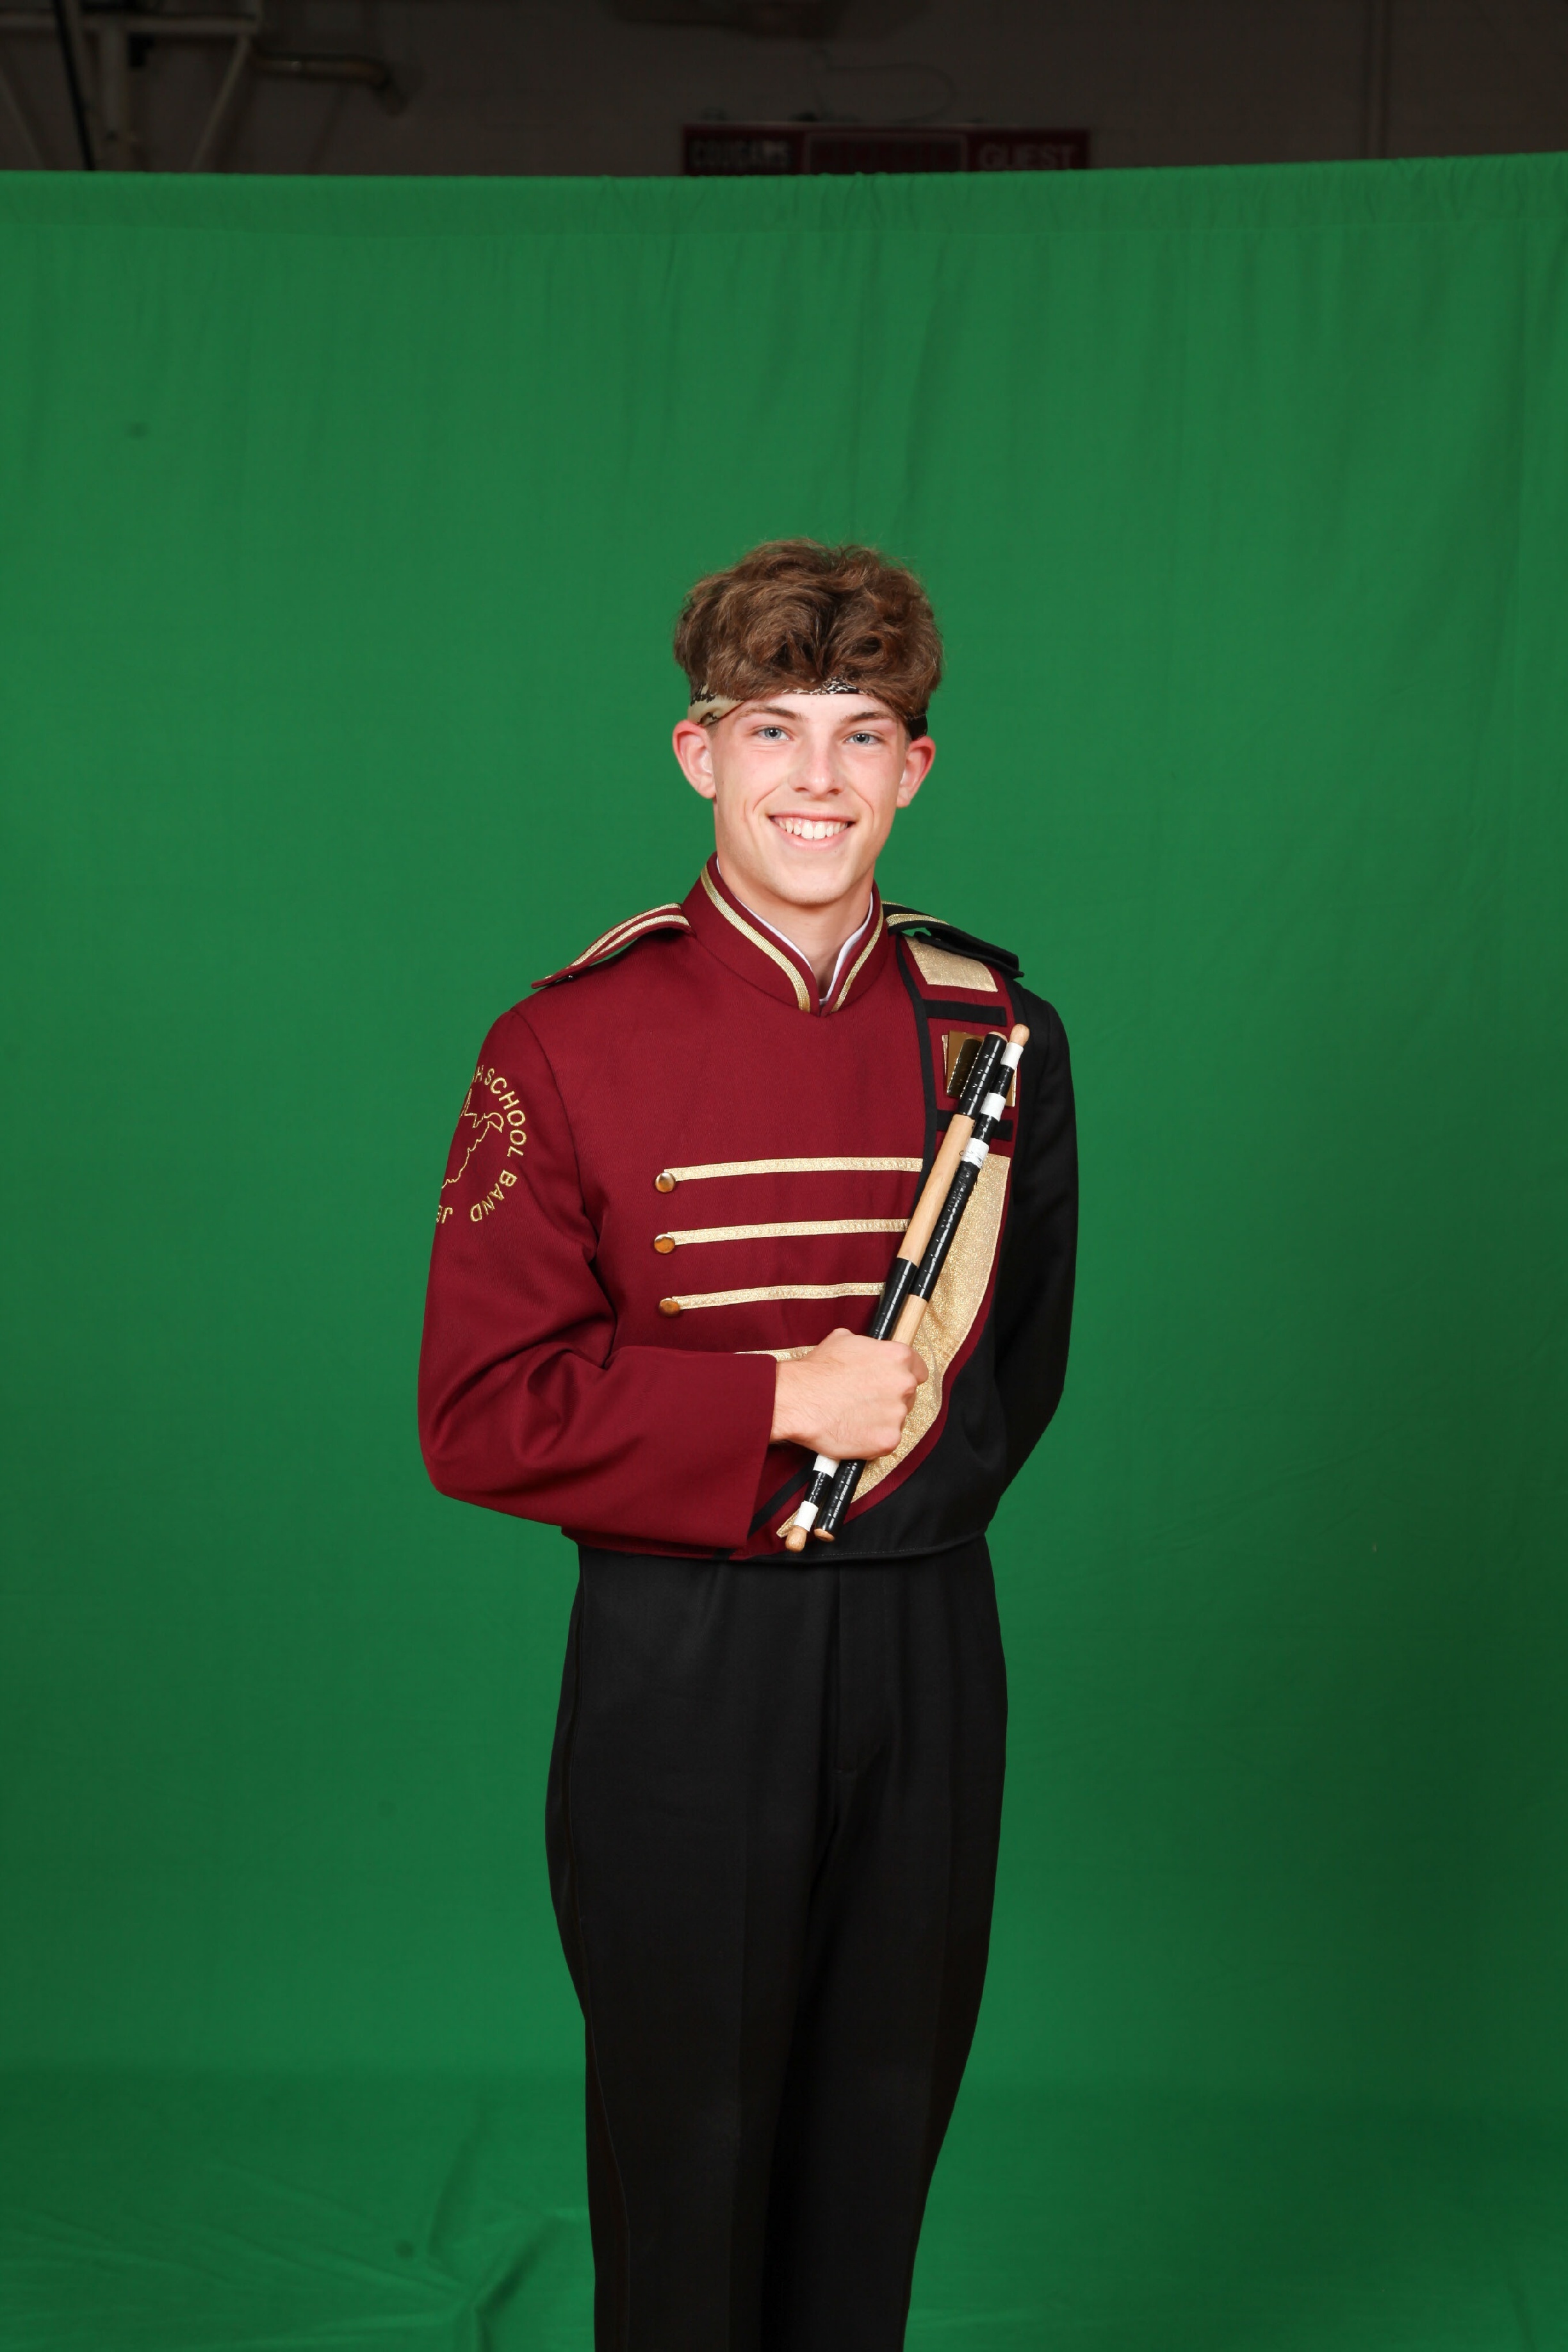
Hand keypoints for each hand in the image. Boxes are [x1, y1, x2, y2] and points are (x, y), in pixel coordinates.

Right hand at [770, 1327, 928, 1461]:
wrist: (798, 1399)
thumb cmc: (817, 1371)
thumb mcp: (843, 1341)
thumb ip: (867, 1347)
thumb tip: (868, 1349)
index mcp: (898, 1357)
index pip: (918, 1370)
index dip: (903, 1376)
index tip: (892, 1383)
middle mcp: (904, 1384)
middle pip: (908, 1396)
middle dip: (890, 1399)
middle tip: (866, 1401)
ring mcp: (897, 1414)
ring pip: (897, 1419)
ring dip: (881, 1419)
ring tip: (855, 1417)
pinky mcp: (888, 1440)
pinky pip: (887, 1441)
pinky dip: (873, 1439)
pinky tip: (854, 1431)